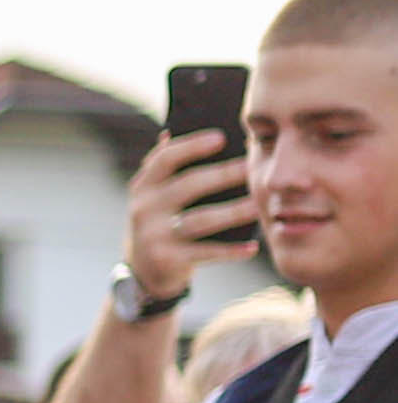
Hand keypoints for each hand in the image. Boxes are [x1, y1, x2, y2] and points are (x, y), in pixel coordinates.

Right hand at [125, 130, 260, 298]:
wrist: (143, 272)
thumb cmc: (160, 222)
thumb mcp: (153, 195)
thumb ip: (162, 166)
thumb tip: (171, 130)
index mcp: (143, 187)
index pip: (165, 158)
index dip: (193, 145)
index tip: (222, 137)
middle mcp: (144, 210)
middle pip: (188, 185)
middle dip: (224, 175)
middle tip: (252, 166)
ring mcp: (154, 236)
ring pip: (200, 220)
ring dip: (233, 213)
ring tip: (258, 205)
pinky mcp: (167, 260)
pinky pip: (206, 252)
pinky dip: (231, 251)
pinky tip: (253, 247)